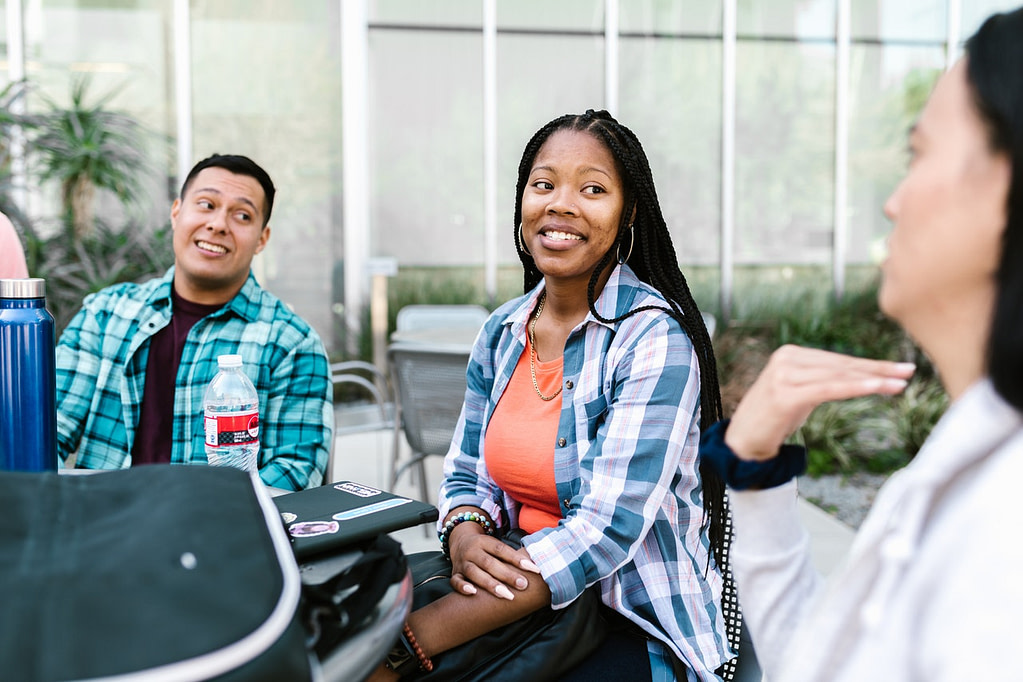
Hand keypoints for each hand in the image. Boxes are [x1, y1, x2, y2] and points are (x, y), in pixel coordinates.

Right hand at [447, 524, 541, 599]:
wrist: (459, 543)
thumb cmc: (486, 549)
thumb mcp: (495, 546)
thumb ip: (511, 556)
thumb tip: (538, 565)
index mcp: (484, 541)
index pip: (502, 550)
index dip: (518, 559)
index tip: (534, 569)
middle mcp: (472, 551)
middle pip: (489, 562)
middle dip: (507, 575)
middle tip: (523, 585)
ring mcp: (462, 562)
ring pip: (474, 573)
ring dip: (490, 584)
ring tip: (507, 595)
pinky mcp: (455, 573)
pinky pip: (455, 581)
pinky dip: (463, 587)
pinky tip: (474, 593)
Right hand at [725, 345, 915, 460]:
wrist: (742, 441)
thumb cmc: (773, 419)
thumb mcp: (800, 393)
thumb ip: (822, 380)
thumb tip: (857, 377)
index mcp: (790, 354)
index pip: (838, 360)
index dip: (869, 364)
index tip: (897, 368)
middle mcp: (786, 358)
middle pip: (841, 364)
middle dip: (877, 369)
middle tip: (907, 371)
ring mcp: (783, 374)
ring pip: (838, 375)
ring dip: (871, 379)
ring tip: (899, 383)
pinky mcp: (785, 393)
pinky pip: (827, 389)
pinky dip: (853, 388)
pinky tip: (875, 387)